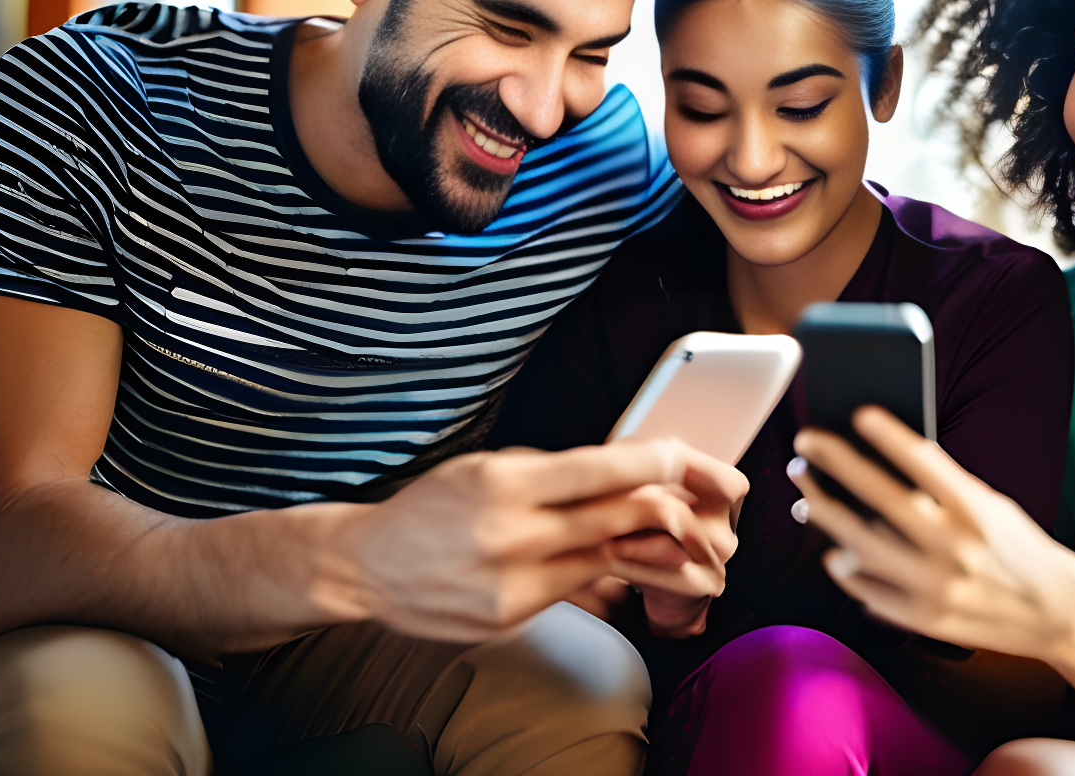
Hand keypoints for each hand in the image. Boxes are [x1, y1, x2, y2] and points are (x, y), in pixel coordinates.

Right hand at [324, 438, 742, 642]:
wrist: (368, 566)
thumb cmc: (433, 507)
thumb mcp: (489, 466)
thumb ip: (556, 470)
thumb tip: (628, 469)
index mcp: (506, 483)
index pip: (603, 468)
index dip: (658, 461)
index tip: (687, 457)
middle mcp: (512, 534)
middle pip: (620, 517)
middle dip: (673, 506)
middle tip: (706, 500)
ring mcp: (514, 582)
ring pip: (609, 557)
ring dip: (653, 546)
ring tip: (682, 534)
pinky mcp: (513, 617)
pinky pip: (580, 590)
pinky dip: (607, 573)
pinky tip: (626, 563)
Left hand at [788, 406, 1074, 661]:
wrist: (1060, 613)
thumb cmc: (1019, 549)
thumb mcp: (993, 506)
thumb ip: (946, 486)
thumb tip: (893, 454)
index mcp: (976, 510)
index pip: (923, 461)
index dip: (887, 434)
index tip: (858, 412)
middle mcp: (955, 547)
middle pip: (880, 497)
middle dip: (836, 465)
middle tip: (806, 442)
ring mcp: (937, 586)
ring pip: (862, 547)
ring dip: (827, 517)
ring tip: (807, 498)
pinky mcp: (926, 619)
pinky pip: (870, 592)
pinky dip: (848, 571)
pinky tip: (835, 554)